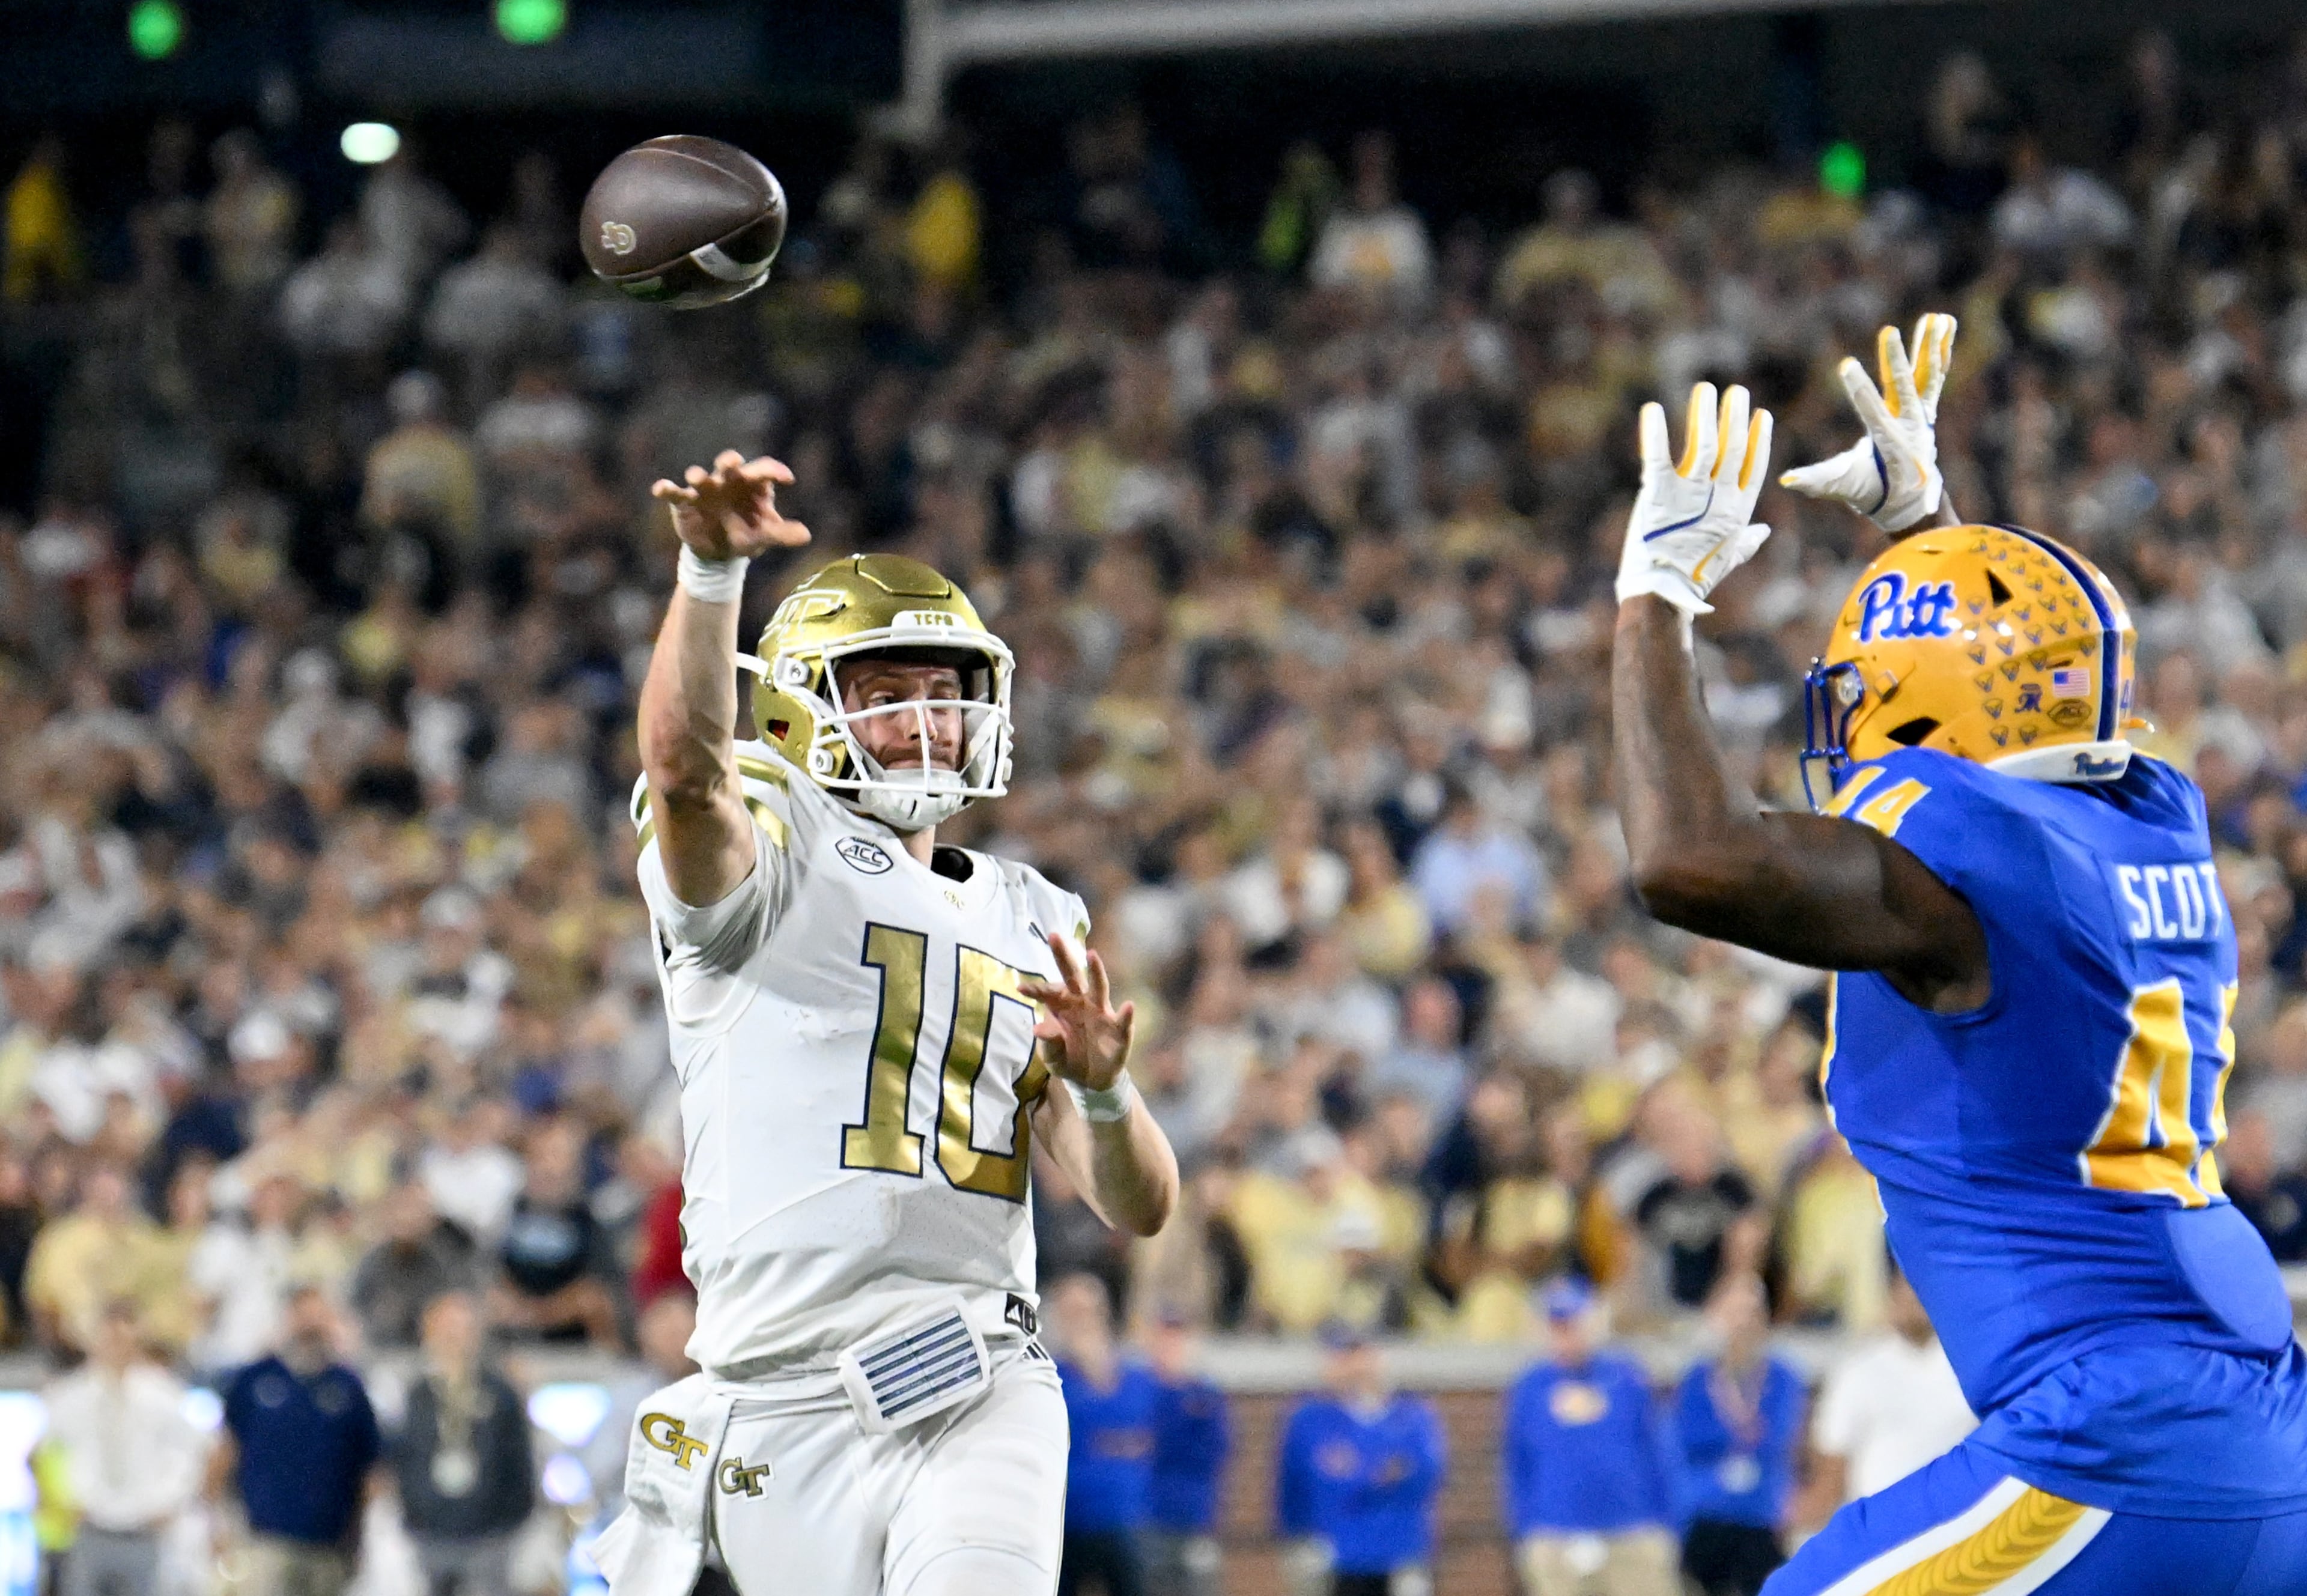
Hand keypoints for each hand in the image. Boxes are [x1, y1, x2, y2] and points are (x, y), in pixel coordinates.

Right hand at [650, 451, 810, 559]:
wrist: (720, 552)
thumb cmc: (747, 534)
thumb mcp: (765, 536)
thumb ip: (783, 534)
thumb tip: (807, 535)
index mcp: (753, 484)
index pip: (764, 470)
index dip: (775, 470)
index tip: (788, 478)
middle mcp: (729, 480)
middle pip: (729, 465)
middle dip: (729, 461)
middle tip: (732, 461)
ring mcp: (705, 489)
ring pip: (700, 476)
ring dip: (697, 475)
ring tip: (696, 476)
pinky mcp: (685, 501)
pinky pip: (674, 493)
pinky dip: (667, 489)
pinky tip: (660, 488)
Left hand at [1019, 933, 1136, 1092]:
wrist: (1091, 1081)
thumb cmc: (1068, 1061)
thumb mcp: (1053, 1059)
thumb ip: (1048, 1045)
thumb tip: (1037, 1029)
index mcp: (1062, 1007)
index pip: (1048, 992)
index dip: (1036, 989)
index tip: (1021, 987)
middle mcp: (1081, 1003)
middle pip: (1072, 975)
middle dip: (1063, 956)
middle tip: (1053, 935)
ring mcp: (1101, 1013)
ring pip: (1099, 987)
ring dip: (1096, 971)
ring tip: (1091, 955)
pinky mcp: (1119, 1029)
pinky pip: (1123, 1021)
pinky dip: (1127, 1015)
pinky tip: (1128, 1007)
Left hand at [1617, 382, 1773, 615]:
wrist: (1662, 596)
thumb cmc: (1693, 579)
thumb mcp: (1726, 558)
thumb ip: (1746, 542)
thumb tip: (1764, 532)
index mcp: (1737, 512)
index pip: (1752, 467)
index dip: (1758, 439)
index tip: (1759, 415)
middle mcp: (1718, 499)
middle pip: (1732, 449)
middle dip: (1733, 417)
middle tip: (1734, 391)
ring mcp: (1689, 496)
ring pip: (1703, 445)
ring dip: (1704, 414)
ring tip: (1705, 389)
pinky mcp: (1657, 495)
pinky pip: (1657, 457)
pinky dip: (1654, 432)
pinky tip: (1652, 409)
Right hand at [1778, 313, 1955, 532]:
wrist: (1909, 501)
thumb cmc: (1871, 491)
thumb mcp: (1843, 485)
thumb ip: (1817, 481)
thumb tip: (1786, 480)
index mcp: (1887, 443)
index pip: (1871, 411)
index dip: (1859, 388)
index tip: (1845, 365)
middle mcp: (1909, 426)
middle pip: (1903, 387)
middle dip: (1895, 361)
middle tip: (1888, 332)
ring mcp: (1921, 415)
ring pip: (1927, 377)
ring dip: (1929, 347)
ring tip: (1934, 319)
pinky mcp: (1926, 408)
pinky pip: (1935, 376)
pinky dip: (1940, 350)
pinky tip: (1944, 322)